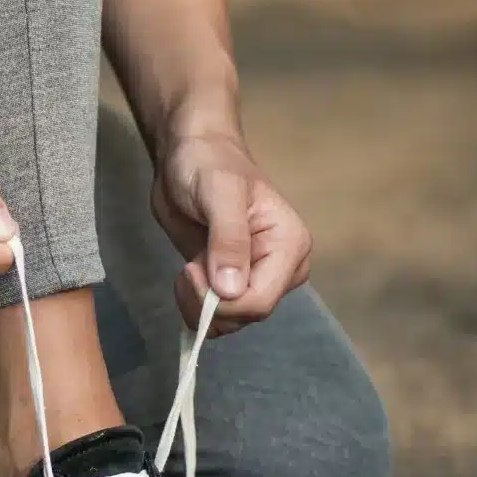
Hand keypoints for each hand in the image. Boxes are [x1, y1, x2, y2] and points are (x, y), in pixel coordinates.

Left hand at [150, 131, 312, 333]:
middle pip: (247, 314)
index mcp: (290, 246)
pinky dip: (195, 306)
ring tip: (186, 270)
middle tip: (187, 269)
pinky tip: (186, 278)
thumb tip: (232, 290)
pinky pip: (217, 314)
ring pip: (232, 320)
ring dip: (199, 306)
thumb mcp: (219, 194)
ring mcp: (256, 277)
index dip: (223, 301)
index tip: (191, 271)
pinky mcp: (231, 281)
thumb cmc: (209, 164)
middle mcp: (280, 268)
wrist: (189, 155)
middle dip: (208, 302)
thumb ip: (228, 240)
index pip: (261, 300)